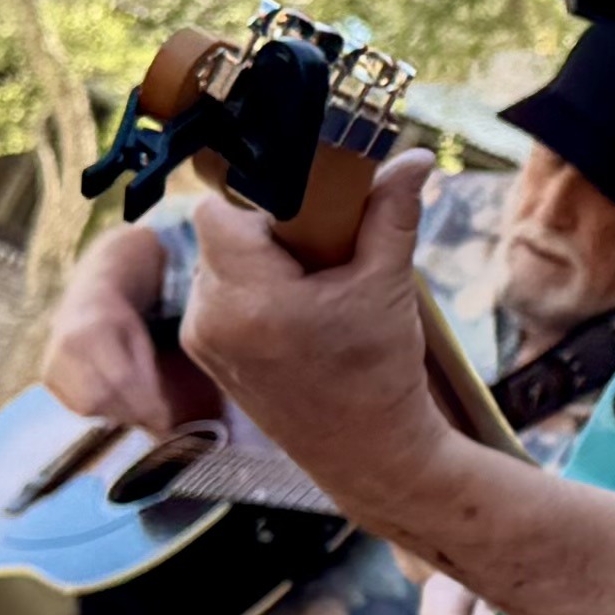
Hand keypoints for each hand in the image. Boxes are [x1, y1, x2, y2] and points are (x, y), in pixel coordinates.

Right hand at [37, 225, 179, 433]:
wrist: (91, 295)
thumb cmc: (128, 316)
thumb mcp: (144, 335)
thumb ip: (150, 371)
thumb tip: (164, 421)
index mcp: (95, 328)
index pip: (122, 379)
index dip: (145, 402)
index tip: (167, 418)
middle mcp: (67, 344)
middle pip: (104, 397)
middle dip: (133, 410)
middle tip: (156, 416)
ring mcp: (52, 359)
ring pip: (89, 405)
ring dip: (117, 410)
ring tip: (137, 403)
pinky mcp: (47, 375)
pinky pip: (75, 405)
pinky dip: (99, 407)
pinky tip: (115, 396)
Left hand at [181, 148, 480, 528]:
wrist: (369, 456)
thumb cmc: (380, 374)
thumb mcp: (387, 286)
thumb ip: (391, 213)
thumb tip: (412, 158)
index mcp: (249, 299)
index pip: (217, 211)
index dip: (261, 201)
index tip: (306, 215)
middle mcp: (210, 319)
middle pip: (220, 235)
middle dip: (268, 232)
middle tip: (320, 253)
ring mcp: (202, 340)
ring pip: (217, 263)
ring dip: (258, 262)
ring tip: (310, 289)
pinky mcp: (207, 355)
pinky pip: (217, 296)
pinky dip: (251, 292)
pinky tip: (295, 315)